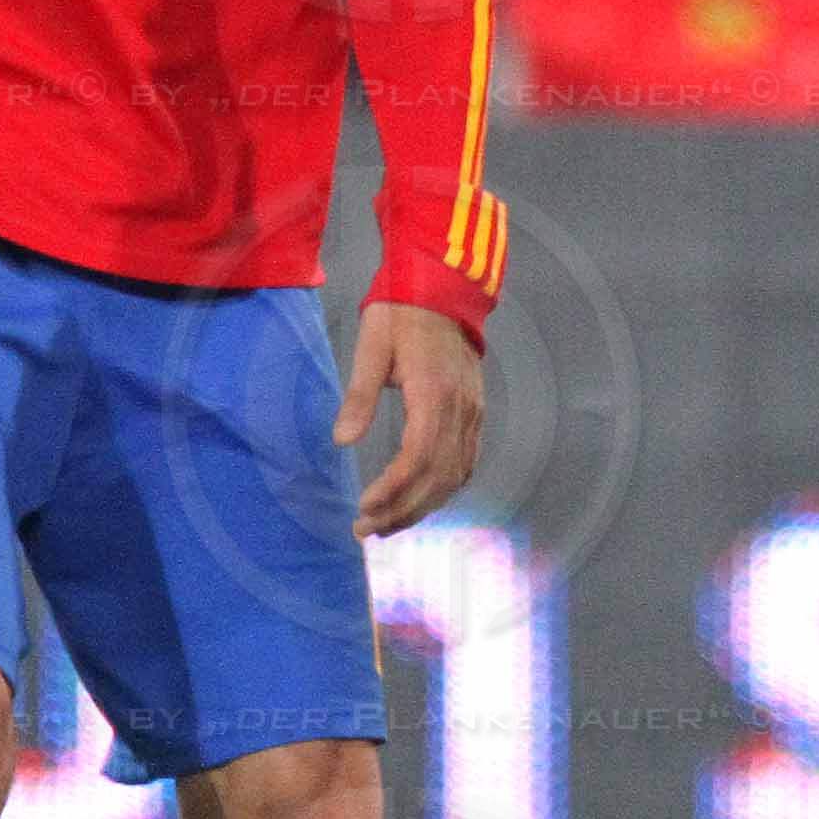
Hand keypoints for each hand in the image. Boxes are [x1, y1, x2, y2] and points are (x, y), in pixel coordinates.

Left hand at [337, 301, 485, 535]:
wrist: (442, 289)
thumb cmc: (400, 314)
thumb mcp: (371, 348)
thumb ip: (359, 396)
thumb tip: (343, 441)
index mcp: (434, 394)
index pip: (418, 457)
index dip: (393, 489)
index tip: (364, 508)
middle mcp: (461, 409)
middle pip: (438, 476)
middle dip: (403, 509)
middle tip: (366, 530)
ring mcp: (473, 413)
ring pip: (455, 475)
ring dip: (423, 506)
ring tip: (388, 525)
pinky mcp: (476, 413)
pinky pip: (466, 462)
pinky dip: (445, 488)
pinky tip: (422, 500)